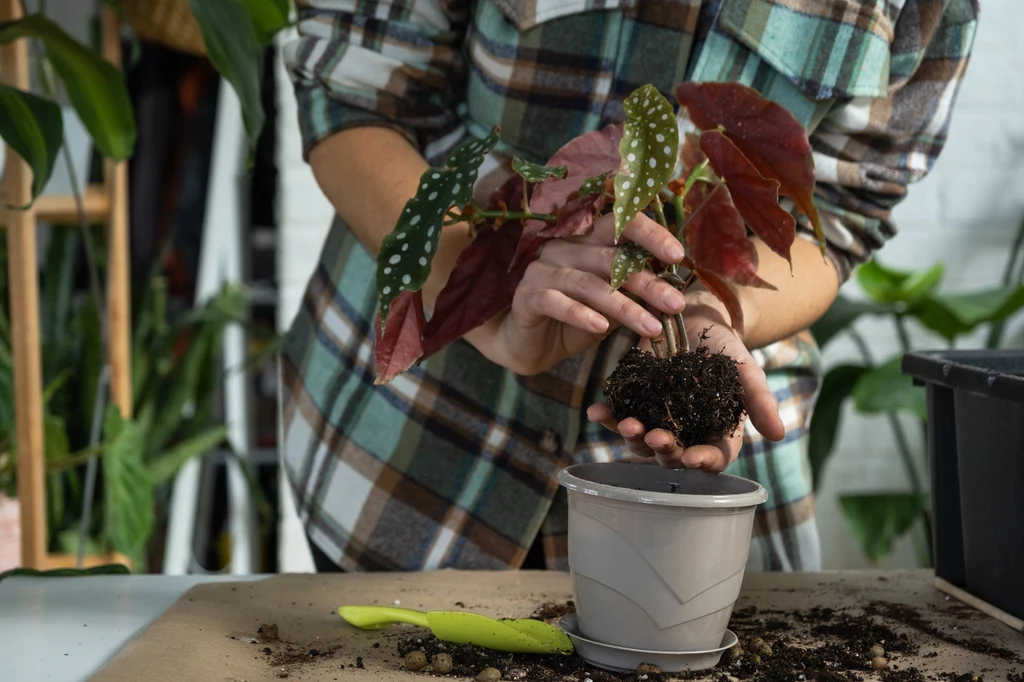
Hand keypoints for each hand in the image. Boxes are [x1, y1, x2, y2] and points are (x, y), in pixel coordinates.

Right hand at [492, 211, 686, 374]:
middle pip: (610, 258)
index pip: (619, 223)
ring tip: (652, 327)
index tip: (678, 256)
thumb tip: (674, 292)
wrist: (532, 347)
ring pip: (588, 284)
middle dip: (647, 282)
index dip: (649, 234)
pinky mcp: (527, 297)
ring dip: (624, 307)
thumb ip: (633, 293)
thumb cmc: (576, 320)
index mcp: (587, 242)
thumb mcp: (611, 306)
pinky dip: (581, 315)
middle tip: (676, 303)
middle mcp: (564, 248)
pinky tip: (602, 329)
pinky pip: (556, 302)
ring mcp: (542, 271)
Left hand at [587, 291, 784, 471]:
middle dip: (663, 450)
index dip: (703, 462)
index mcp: (716, 433)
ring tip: (624, 423)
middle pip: (672, 455)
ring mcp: (657, 419)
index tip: (692, 457)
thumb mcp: (746, 370)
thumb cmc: (725, 347)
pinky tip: (596, 411)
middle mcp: (685, 433)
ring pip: (641, 441)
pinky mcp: (633, 402)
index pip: (713, 458)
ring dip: (631, 437)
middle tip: (654, 436)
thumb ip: (760, 401)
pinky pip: (618, 415)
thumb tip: (780, 435)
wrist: (692, 316)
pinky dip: (606, 416)